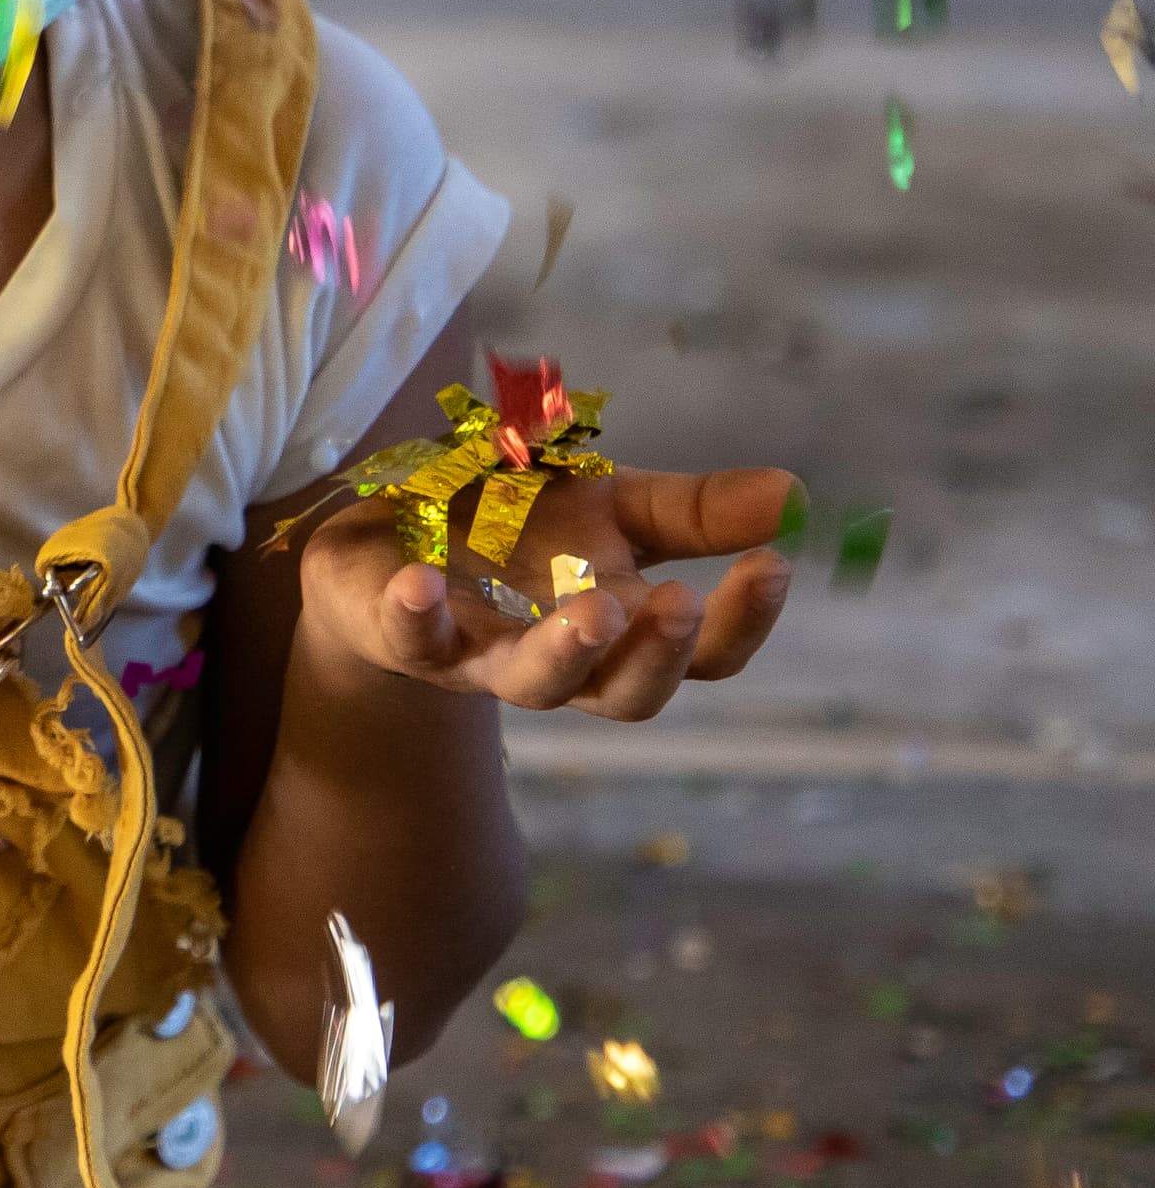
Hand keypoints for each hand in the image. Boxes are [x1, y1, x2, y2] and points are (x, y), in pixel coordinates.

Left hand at [292, 467, 798, 719]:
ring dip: (565, 652)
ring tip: (593, 610)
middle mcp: (559, 658)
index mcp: (623, 627)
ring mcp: (479, 657)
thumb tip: (797, 493)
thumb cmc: (514, 527)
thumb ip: (694, 511)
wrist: (390, 532)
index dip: (742, 620)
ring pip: (533, 686)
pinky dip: (416, 615)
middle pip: (626, 694)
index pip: (704, 654)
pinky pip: (411, 639)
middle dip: (657, 655)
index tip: (775, 562)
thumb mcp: (610, 505)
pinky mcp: (402, 636)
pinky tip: (420, 581)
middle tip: (680, 602)